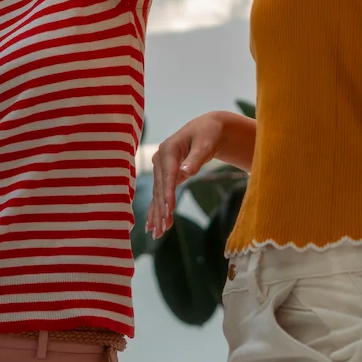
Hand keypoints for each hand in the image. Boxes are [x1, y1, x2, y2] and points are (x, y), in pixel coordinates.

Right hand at [145, 113, 225, 237]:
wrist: (207, 129)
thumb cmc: (208, 134)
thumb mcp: (206, 143)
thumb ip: (196, 158)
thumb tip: (186, 171)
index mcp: (169, 149)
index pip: (168, 175)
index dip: (168, 193)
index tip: (169, 210)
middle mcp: (160, 159)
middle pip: (160, 187)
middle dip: (161, 208)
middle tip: (162, 228)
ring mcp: (161, 167)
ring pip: (158, 193)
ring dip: (157, 213)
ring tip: (157, 232)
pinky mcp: (165, 175)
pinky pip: (160, 194)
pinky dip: (156, 209)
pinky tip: (153, 224)